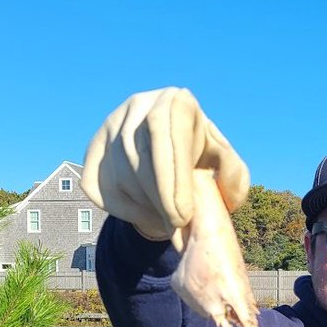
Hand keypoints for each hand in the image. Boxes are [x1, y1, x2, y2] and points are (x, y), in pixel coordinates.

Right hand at [81, 88, 249, 244]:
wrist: (173, 157)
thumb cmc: (203, 161)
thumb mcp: (226, 166)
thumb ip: (233, 176)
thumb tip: (220, 187)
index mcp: (176, 102)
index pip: (168, 133)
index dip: (174, 179)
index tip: (183, 216)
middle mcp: (140, 104)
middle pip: (139, 153)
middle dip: (158, 196)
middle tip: (175, 225)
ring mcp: (112, 123)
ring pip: (118, 169)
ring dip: (143, 203)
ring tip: (166, 220)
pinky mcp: (94, 146)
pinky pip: (95, 181)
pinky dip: (119, 206)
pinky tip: (144, 214)